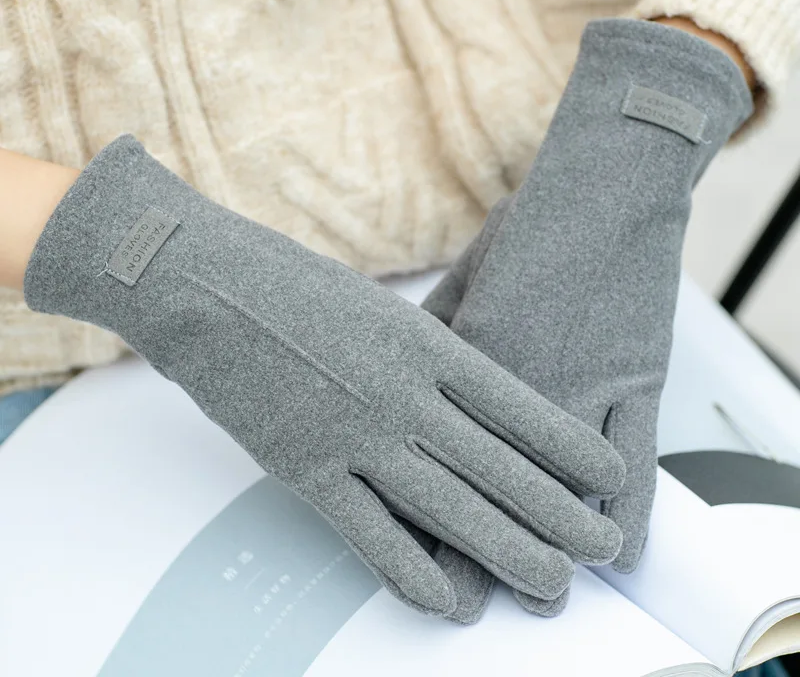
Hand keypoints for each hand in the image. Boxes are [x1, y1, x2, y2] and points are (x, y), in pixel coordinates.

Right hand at [23, 135, 624, 618]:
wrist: (207, 289)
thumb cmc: (294, 287)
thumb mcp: (379, 304)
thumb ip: (429, 344)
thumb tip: (474, 379)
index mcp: (424, 344)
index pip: (516, 405)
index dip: (568, 445)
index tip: (611, 474)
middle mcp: (402, 395)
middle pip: (497, 465)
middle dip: (559, 512)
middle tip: (605, 547)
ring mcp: (355, 436)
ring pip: (447, 507)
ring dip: (506, 551)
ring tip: (553, 582)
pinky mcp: (305, 469)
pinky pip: (370, 533)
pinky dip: (414, 573)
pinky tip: (452, 601)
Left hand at [422, 18, 753, 619]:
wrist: (603, 189)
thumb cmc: (530, 229)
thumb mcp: (463, 279)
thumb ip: (433, 330)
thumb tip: (416, 366)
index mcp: (460, 356)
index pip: (432, 450)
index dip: (422, 508)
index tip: (412, 555)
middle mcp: (515, 380)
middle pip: (486, 483)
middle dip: (475, 549)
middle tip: (467, 601)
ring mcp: (579, 381)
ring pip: (556, 484)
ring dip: (548, 544)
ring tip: (542, 596)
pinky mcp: (635, 377)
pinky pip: (633, 456)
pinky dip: (628, 509)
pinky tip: (621, 551)